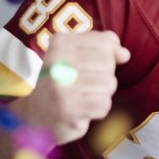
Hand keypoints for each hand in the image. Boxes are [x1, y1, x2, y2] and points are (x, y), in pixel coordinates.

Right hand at [10, 30, 128, 145]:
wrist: (34, 116)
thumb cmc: (62, 82)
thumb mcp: (77, 57)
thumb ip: (104, 48)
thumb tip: (124, 53)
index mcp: (60, 43)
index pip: (105, 42)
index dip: (107, 56)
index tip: (90, 66)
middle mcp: (58, 61)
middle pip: (109, 64)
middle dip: (103, 77)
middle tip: (83, 85)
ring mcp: (62, 86)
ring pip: (109, 84)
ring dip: (101, 95)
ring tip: (82, 97)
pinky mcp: (68, 108)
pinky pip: (104, 104)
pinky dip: (98, 110)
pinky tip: (82, 110)